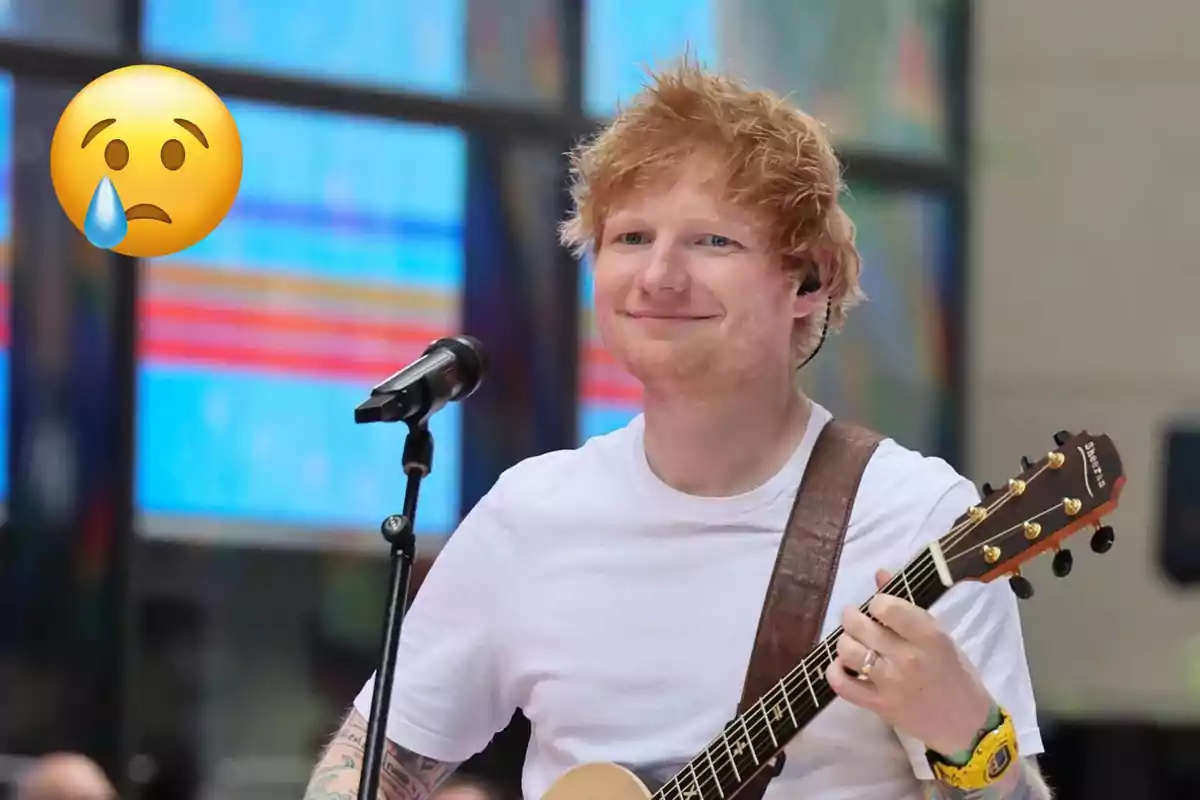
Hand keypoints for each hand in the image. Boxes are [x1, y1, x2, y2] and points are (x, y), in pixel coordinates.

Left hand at [825, 569, 994, 755]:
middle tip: (855, 619)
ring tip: (853, 642)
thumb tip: (879, 574)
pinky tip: (843, 665)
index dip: (876, 603)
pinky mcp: (878, 705)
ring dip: (844, 642)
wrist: (964, 724)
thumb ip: (907, 607)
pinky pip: (842, 684)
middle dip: (852, 617)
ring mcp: (891, 683)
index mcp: (928, 636)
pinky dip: (835, 671)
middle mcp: (907, 658)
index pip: (885, 606)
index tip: (879, 608)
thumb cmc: (955, 675)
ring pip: (847, 650)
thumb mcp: (940, 636)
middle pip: (859, 625)